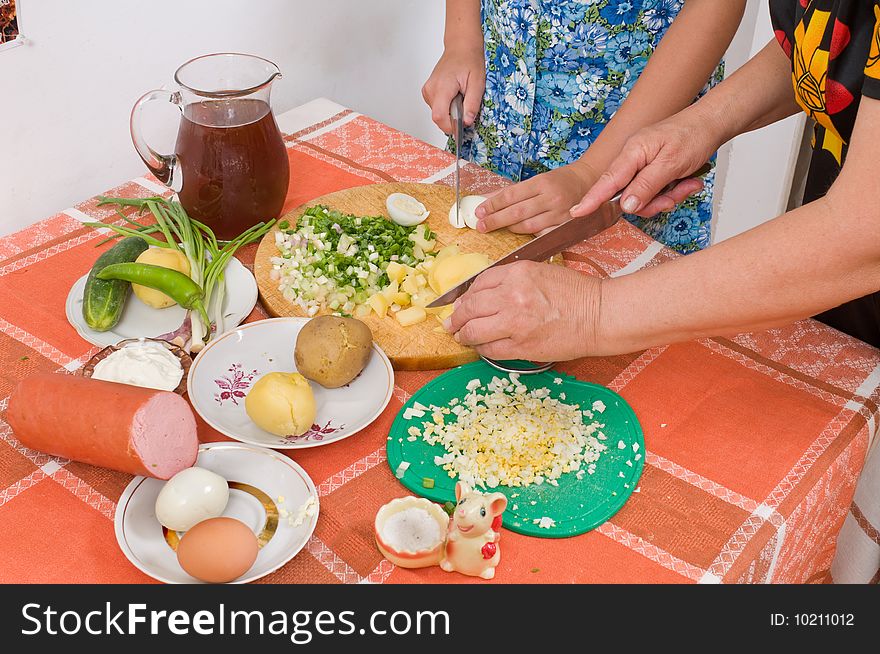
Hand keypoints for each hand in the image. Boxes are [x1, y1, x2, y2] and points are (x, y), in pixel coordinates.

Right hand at [422, 45, 485, 133]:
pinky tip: (454, 96)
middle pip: (438, 117)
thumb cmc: (469, 60)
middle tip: (464, 105)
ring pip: (438, 114)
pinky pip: (437, 108)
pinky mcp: (428, 92)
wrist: (461, 47)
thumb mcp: (478, 83)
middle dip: (453, 118)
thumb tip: (467, 122)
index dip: (450, 127)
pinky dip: (447, 107)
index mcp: (442, 86)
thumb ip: (472, 104)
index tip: (461, 127)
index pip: (439, 116)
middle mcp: (431, 89)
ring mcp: (427, 91)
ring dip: (450, 112)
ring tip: (460, 97)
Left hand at [444, 261, 601, 361]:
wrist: (599, 315)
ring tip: (460, 336)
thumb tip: (484, 293)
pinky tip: (480, 347)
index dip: (465, 295)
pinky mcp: (521, 346)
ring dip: (463, 335)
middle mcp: (512, 296)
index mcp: (517, 273)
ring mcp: (515, 323)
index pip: (478, 283)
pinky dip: (481, 349)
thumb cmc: (576, 293)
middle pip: (470, 307)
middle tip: (451, 323)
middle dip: (456, 317)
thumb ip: (512, 279)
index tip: (459, 303)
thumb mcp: (541, 272)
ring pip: (474, 331)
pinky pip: (490, 349)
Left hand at [474, 163, 597, 233]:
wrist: (587, 182)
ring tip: (496, 229)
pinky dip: (528, 236)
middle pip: (517, 213)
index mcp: (542, 182)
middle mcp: (551, 198)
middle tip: (481, 226)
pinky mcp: (565, 226)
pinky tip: (517, 236)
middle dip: (495, 220)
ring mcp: (559, 213)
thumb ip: (514, 192)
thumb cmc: (558, 181)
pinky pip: (542, 235)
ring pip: (528, 226)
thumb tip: (488, 200)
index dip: (493, 205)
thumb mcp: (537, 179)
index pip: (511, 195)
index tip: (479, 212)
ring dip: (509, 229)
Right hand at [570, 108, 721, 218]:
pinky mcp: (653, 169)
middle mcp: (634, 158)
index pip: (608, 181)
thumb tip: (626, 205)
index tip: (577, 212)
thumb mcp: (671, 164)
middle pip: (629, 195)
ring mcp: (643, 164)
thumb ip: (647, 185)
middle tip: (674, 197)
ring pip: (645, 196)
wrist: (712, 122)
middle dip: (654, 201)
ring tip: (688, 185)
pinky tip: (688, 182)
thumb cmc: (693, 136)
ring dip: (667, 196)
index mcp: (633, 152)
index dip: (592, 199)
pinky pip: (655, 190)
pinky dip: (672, 191)